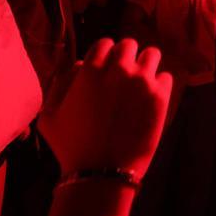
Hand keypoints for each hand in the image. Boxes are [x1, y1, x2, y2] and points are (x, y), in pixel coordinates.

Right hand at [38, 39, 171, 177]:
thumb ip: (59, 84)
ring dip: (146, 65)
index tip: (107, 68)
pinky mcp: (160, 96)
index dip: (105, 55)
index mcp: (90, 70)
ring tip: (141, 81)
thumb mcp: (49, 116)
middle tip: (125, 74)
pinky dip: (159, 85)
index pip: (104, 43)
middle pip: (129, 45)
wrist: (101, 172)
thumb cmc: (71, 147)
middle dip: (126, 57)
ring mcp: (142, 81)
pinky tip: (150, 99)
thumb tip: (79, 65)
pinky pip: (165, 77)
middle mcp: (118, 70)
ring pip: (152, 55)